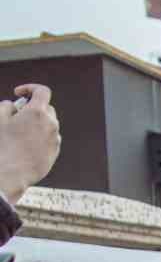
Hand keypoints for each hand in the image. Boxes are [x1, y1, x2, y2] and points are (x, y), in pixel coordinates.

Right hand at [0, 84, 61, 201]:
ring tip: (20, 132)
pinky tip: (26, 144)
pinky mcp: (55, 151)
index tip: (18, 94)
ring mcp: (55, 138)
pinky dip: (40, 136)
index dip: (30, 88)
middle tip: (17, 115)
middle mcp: (51, 124)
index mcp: (37, 112)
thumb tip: (16, 106)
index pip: (42, 91)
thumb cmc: (3, 144)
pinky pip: (49, 138)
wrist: (12, 172)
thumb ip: (8, 105)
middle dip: (32, 108)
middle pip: (46, 108)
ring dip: (37, 122)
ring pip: (49, 124)